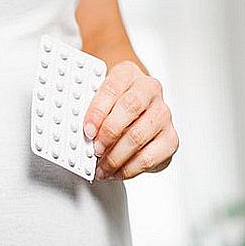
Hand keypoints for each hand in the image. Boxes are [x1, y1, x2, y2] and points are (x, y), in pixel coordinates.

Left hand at [83, 60, 178, 180]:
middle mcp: (150, 90)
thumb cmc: (112, 105)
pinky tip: (115, 172)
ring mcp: (163, 113)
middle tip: (93, 150)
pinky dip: (128, 169)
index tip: (87, 130)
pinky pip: (149, 157)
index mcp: (128, 73)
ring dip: (115, 156)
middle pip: (129, 108)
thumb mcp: (98, 98)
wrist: (138, 111)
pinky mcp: (170, 139)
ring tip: (100, 167)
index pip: (112, 88)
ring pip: (138, 135)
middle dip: (108, 133)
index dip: (98, 110)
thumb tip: (73, 130)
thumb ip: (86, 108)